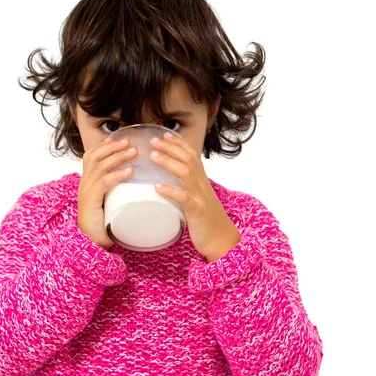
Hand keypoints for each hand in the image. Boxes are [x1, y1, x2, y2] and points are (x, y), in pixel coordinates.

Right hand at [77, 136, 138, 248]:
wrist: (91, 241)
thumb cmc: (102, 222)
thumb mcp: (109, 200)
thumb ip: (117, 190)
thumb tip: (134, 180)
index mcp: (87, 181)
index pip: (91, 156)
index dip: (104, 145)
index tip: (118, 138)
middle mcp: (84, 182)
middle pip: (95, 155)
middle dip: (112, 146)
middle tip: (129, 142)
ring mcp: (86, 190)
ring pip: (101, 165)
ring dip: (118, 156)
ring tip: (134, 152)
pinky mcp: (91, 199)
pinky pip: (104, 182)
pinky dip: (117, 174)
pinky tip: (130, 171)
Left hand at [150, 132, 240, 261]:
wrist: (223, 241)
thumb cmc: (207, 222)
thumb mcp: (198, 200)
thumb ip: (187, 189)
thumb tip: (170, 182)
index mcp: (202, 182)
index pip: (192, 156)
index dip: (179, 144)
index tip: (165, 134)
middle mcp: (202, 186)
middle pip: (188, 160)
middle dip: (171, 147)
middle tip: (154, 140)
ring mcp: (200, 198)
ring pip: (186, 174)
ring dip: (168, 163)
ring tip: (152, 156)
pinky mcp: (197, 212)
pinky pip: (184, 198)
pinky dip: (170, 191)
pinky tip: (158, 187)